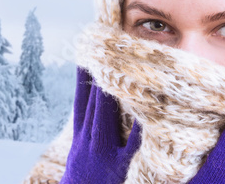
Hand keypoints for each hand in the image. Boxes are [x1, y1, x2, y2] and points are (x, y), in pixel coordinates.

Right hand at [60, 66, 141, 183]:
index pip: (80, 103)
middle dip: (100, 79)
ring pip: (104, 118)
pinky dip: (137, 126)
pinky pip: (130, 143)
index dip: (82, 80)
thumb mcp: (79, 157)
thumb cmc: (84, 179)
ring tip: (123, 70)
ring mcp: (102, 154)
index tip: (86, 57)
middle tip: (108, 53)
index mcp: (79, 139)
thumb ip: (88, 132)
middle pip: (93, 105)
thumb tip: (97, 101)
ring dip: (112, 94)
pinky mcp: (119, 167)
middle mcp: (87, 143)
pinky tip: (146, 109)